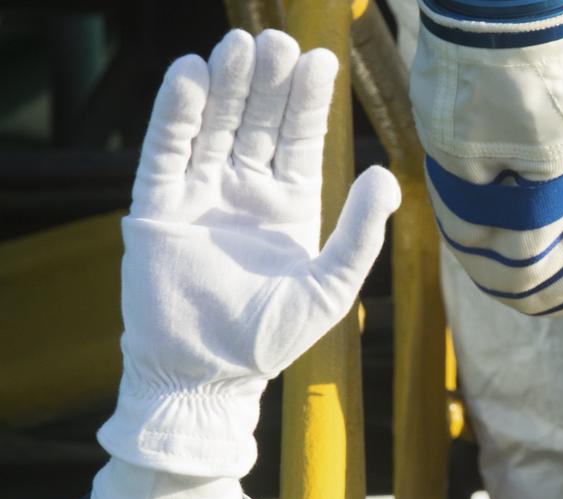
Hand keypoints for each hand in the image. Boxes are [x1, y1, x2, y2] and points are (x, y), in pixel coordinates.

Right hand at [98, 29, 400, 477]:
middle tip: (278, 40)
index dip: (308, 102)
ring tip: (241, 47)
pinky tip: (192, 76)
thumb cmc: (271, 340)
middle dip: (267, 82)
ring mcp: (199, 196)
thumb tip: (386, 176)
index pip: (298, 140)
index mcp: (288, 207)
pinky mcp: (158, 206)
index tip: (321, 61)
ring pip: (213, 126)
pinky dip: (178, 113)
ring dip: (226, 86)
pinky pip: (167, 150)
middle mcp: (244, 194)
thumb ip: (360, 233)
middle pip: (256, 121)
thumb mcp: (330, 286)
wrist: (208, 376)